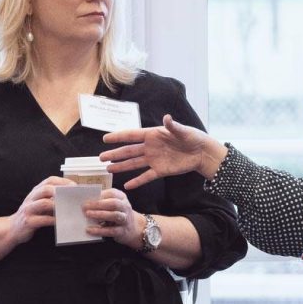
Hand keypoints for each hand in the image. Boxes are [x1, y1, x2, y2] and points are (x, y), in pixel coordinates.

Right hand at [9, 177, 72, 244]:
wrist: (12, 229)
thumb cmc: (31, 215)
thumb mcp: (40, 204)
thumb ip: (51, 199)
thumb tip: (71, 197)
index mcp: (36, 192)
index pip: (49, 180)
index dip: (63, 181)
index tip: (74, 186)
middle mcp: (31, 198)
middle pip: (46, 189)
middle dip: (61, 191)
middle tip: (73, 197)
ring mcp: (29, 209)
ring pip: (44, 203)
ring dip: (57, 205)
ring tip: (68, 208)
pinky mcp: (28, 221)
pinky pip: (42, 220)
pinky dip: (52, 220)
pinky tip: (60, 221)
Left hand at [83, 188, 140, 245]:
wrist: (134, 228)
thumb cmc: (118, 213)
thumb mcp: (114, 204)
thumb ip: (102, 201)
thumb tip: (85, 201)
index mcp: (121, 198)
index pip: (112, 193)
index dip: (99, 195)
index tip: (87, 198)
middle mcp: (125, 207)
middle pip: (113, 203)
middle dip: (98, 204)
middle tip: (84, 206)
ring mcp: (125, 219)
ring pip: (114, 216)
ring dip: (99, 214)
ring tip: (87, 214)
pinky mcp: (122, 232)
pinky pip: (111, 230)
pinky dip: (99, 230)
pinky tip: (89, 230)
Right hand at [100, 114, 226, 189]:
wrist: (202, 153)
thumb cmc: (192, 137)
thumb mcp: (183, 131)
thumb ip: (173, 126)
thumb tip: (167, 118)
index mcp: (153, 135)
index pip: (132, 135)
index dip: (118, 137)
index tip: (105, 139)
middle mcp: (150, 147)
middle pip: (129, 151)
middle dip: (115, 154)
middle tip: (101, 157)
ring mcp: (154, 159)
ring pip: (134, 163)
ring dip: (121, 166)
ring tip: (108, 169)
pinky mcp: (160, 170)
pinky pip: (146, 176)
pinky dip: (137, 181)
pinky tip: (127, 185)